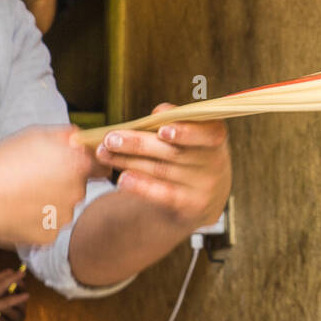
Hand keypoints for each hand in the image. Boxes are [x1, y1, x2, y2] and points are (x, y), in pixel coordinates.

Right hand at [0, 126, 90, 246]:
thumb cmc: (4, 160)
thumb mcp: (37, 135)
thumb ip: (67, 136)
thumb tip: (81, 139)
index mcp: (78, 165)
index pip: (102, 168)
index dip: (92, 166)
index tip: (81, 167)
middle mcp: (77, 193)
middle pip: (78, 188)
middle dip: (64, 183)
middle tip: (36, 178)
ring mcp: (63, 217)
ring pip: (63, 208)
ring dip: (50, 203)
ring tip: (22, 194)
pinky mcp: (49, 236)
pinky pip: (48, 226)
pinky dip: (37, 220)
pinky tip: (18, 210)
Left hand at [94, 104, 230, 231]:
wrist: (205, 195)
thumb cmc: (191, 152)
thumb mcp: (191, 134)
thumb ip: (176, 120)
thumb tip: (159, 113)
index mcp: (216, 136)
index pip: (207, 134)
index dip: (186, 132)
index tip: (161, 130)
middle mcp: (215, 162)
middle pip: (173, 152)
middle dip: (138, 144)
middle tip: (110, 139)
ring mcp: (205, 187)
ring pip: (161, 171)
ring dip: (129, 161)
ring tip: (105, 153)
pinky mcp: (192, 207)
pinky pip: (163, 195)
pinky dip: (141, 186)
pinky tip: (122, 179)